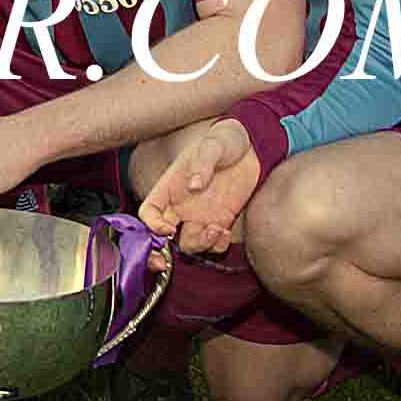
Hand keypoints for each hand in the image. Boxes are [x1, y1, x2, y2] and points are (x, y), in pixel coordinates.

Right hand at [143, 120, 260, 255]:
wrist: (252, 147)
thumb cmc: (224, 140)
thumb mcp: (213, 145)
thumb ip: (203, 163)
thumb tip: (194, 184)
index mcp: (170, 187)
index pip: (149, 212)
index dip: (152, 225)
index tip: (168, 229)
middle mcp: (181, 206)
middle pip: (163, 236)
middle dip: (162, 251)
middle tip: (168, 260)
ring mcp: (200, 216)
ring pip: (189, 244)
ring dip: (199, 244)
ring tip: (216, 230)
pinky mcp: (220, 221)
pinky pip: (213, 244)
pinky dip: (217, 245)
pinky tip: (226, 232)